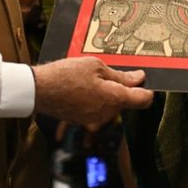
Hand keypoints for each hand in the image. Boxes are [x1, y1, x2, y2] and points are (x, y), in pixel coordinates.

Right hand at [32, 58, 152, 130]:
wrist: (39, 90)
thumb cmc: (66, 75)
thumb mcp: (96, 66)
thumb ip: (120, 75)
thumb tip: (139, 78)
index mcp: (114, 98)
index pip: (143, 100)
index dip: (147, 90)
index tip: (144, 82)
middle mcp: (107, 114)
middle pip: (126, 102)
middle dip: (124, 88)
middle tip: (110, 71)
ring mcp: (94, 120)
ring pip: (111, 106)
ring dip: (108, 94)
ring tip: (92, 78)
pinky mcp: (83, 121)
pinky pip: (97, 110)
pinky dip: (95, 100)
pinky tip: (83, 88)